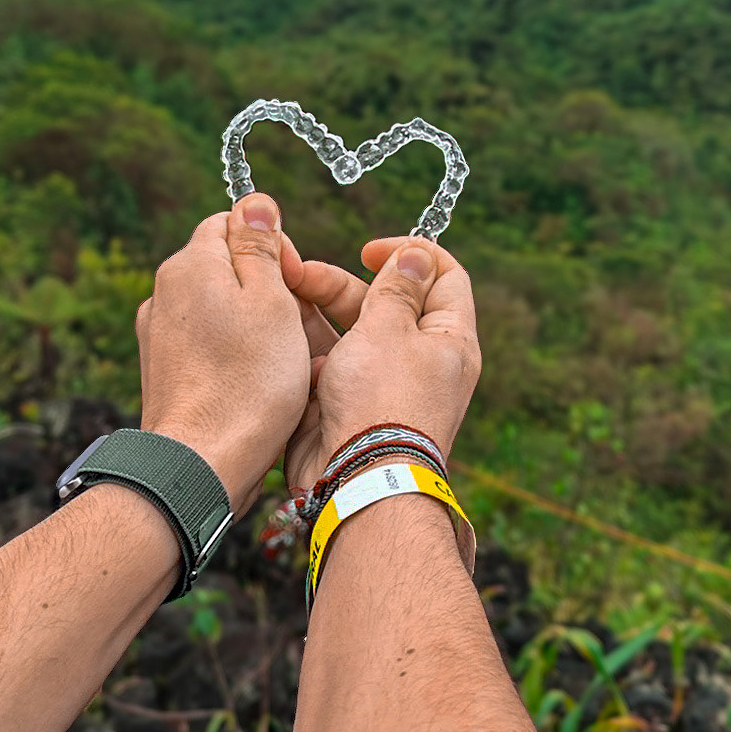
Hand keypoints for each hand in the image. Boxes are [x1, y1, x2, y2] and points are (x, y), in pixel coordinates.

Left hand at [136, 194, 311, 515]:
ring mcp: (158, 333)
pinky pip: (206, 344)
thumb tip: (256, 202)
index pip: (233, 223)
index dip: (273, 246)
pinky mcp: (162, 369)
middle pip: (225, 266)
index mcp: (191, 263)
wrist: (201, 463)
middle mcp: (165, 292)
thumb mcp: (272, 302)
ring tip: (277, 362)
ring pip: (219, 307)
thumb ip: (261, 247)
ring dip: (251, 323)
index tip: (296, 283)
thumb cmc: (248, 383)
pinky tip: (252, 384)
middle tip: (294, 326)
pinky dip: (231, 354)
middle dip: (266, 286)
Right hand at [280, 234, 481, 500]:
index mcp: (449, 339)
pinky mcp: (350, 405)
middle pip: (386, 302)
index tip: (369, 251)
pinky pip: (331, 365)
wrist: (357, 480)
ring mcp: (384, 385)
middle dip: (341, 284)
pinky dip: (309, 353)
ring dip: (316, 314)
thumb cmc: (381, 403)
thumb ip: (396, 288)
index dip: (410, 253)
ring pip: (350, 333)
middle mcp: (421, 360)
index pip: (444, 277)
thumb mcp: (389, 330)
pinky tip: (286, 346)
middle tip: (300, 274)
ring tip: (281, 299)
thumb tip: (417, 256)